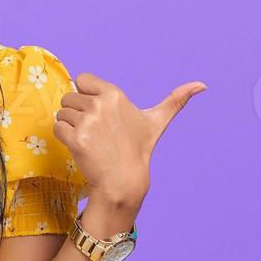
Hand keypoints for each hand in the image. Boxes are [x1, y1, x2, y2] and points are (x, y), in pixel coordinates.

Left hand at [54, 70, 206, 205]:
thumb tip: (203, 85)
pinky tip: (80, 147)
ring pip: (62, 113)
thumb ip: (176, 100)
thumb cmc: (138, 149)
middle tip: (94, 131)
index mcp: (114, 94)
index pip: (82, 79)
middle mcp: (100, 104)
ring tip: (89, 140)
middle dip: (77, 113)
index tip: (99, 113)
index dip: (86, 95)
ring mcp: (87, 121)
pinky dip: (63, 137)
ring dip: (70, 126)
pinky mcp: (75, 138)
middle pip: (69, 97)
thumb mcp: (157, 122)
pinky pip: (57, 128)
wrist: (124, 180)